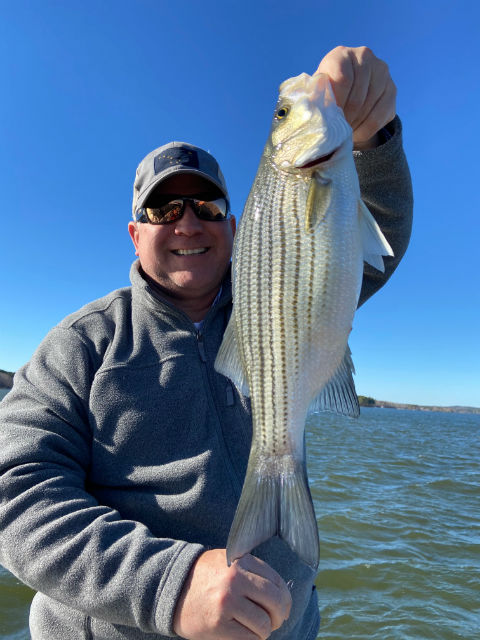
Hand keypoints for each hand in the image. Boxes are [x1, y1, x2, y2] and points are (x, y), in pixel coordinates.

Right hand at [173, 549, 291, 639]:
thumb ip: (254, 572)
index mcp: (242, 561)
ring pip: (264, 625)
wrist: (172, 587)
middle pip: (276, 603)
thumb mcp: (230, 562)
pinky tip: (243, 632)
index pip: (277, 583)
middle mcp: (236, 579)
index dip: (284, 599)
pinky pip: (249, 639)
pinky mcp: (218, 625)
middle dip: (279, 616)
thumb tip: (283, 597)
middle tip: (274, 621)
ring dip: (264, 631)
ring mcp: (227, 602)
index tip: (282, 607)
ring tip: (255, 628)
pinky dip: (251, 639)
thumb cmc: (206, 576)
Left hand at [315, 46, 396, 148]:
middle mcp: (364, 56)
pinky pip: (379, 117)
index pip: (343, 80)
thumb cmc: (326, 94)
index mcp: (341, 55)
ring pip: (369, 108)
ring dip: (355, 125)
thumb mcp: (318, 93)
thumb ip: (317, 99)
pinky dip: (366, 130)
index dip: (337, 104)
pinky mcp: (392, 89)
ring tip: (344, 133)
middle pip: (357, 97)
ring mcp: (382, 71)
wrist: (347, 92)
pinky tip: (356, 134)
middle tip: (337, 131)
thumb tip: (318, 115)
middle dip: (346, 118)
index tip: (329, 119)